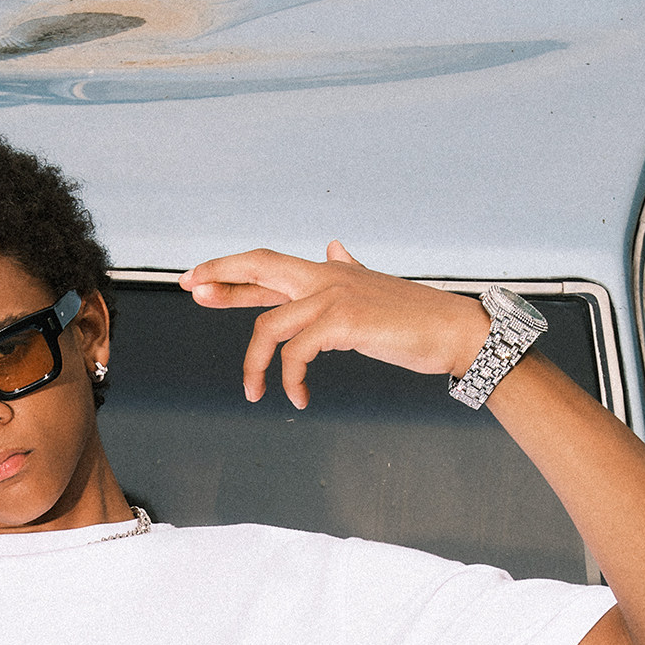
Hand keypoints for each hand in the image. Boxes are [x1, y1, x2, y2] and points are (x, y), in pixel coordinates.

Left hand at [179, 243, 490, 407]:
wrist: (454, 332)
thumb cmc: (415, 320)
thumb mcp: (371, 290)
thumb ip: (348, 270)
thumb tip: (335, 245)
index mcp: (328, 273)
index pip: (268, 267)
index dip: (229, 272)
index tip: (195, 279)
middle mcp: (326, 276)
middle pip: (260, 265)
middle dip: (220, 276)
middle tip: (189, 287)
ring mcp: (334, 295)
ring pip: (269, 325)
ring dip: (255, 366)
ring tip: (255, 394)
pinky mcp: (342, 321)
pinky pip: (295, 353)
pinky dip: (290, 381)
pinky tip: (300, 399)